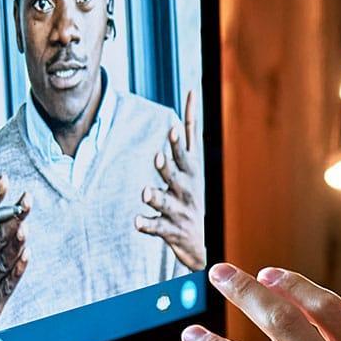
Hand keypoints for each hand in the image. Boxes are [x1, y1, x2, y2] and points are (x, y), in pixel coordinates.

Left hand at [136, 89, 205, 270]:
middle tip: (159, 155)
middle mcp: (187, 188)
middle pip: (177, 173)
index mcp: (192, 171)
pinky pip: (157, 227)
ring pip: (165, 201)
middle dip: (169, 164)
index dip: (186, 126)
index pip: (190, 144)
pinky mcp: (171, 229)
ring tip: (145, 192)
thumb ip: (186, 138)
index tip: (178, 118)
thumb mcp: (193, 168)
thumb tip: (188, 99)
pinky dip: (147, 224)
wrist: (203, 242)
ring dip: (155, 196)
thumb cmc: (192, 197)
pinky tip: (136, 222)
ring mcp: (179, 209)